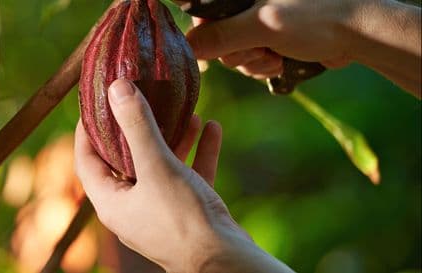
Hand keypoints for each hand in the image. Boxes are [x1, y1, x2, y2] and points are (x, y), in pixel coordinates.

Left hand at [75, 79, 293, 271]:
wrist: (226, 263)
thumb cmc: (183, 220)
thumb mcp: (157, 166)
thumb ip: (137, 126)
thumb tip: (116, 88)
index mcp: (111, 202)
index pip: (86, 159)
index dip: (87, 129)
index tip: (95, 101)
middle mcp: (131, 208)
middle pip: (126, 159)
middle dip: (137, 127)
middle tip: (140, 98)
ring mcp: (160, 212)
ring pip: (161, 166)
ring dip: (172, 138)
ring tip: (185, 110)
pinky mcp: (188, 213)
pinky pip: (188, 176)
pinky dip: (198, 153)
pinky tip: (211, 127)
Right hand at [185, 0, 420, 96]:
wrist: (360, 33)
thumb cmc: (317, 17)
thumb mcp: (264, 25)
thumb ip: (221, 36)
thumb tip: (187, 47)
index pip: (199, 7)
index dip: (199, 28)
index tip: (207, 45)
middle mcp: (243, 2)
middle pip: (212, 35)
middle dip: (235, 51)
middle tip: (260, 48)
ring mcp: (255, 20)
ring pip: (230, 51)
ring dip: (251, 61)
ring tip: (275, 55)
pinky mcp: (267, 37)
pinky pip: (247, 58)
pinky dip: (261, 65)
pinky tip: (280, 60)